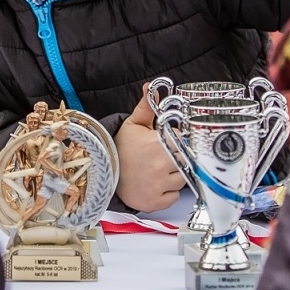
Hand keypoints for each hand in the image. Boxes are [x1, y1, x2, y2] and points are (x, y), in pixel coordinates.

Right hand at [114, 86, 185, 211]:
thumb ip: (147, 106)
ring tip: (159, 170)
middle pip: (186, 160)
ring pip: (183, 179)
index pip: (182, 141)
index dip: (176, 141)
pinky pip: (174, 196)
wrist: (103, 175)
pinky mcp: (156, 202)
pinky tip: (157, 184)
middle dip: (178, 158)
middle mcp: (160, 166)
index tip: (168, 143)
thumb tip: (152, 87)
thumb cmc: (120, 149)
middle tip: (163, 157)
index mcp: (157, 144)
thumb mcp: (132, 125)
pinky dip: (169, 192)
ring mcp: (158, 186)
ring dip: (175, 175)